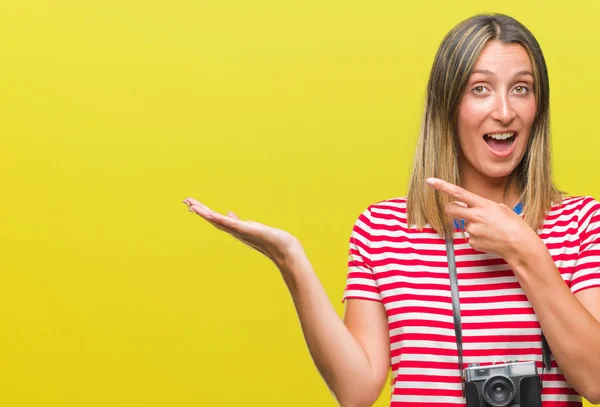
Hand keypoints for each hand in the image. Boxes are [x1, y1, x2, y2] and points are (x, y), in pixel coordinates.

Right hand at [182, 198, 302, 269]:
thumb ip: (237, 221)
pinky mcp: (247, 231)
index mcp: (234, 228)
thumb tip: (229, 214)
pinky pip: (231, 224)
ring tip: (193, 206)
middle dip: (199, 210)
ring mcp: (239, 231)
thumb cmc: (268, 239)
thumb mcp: (250, 226)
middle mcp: (234, 231)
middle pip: (212, 219)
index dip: (202, 211)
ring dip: (205, 214)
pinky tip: (212, 214)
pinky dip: (220, 219)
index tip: (190, 204)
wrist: (283, 250)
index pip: (214, 218)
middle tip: (185, 201)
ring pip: (218, 221)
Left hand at [425, 178, 537, 260]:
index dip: (442, 186)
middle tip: (459, 211)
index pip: (458, 192)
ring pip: (463, 225)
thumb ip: (480, 205)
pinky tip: (490, 238)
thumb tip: (465, 206)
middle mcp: (475, 216)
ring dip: (472, 226)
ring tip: (490, 229)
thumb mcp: (499, 208)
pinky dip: (477, 237)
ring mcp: (472, 230)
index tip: (429, 181)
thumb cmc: (513, 225)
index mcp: (483, 204)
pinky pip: (470, 237)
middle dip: (451, 209)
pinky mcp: (472, 242)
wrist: (520, 245)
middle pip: (450, 209)